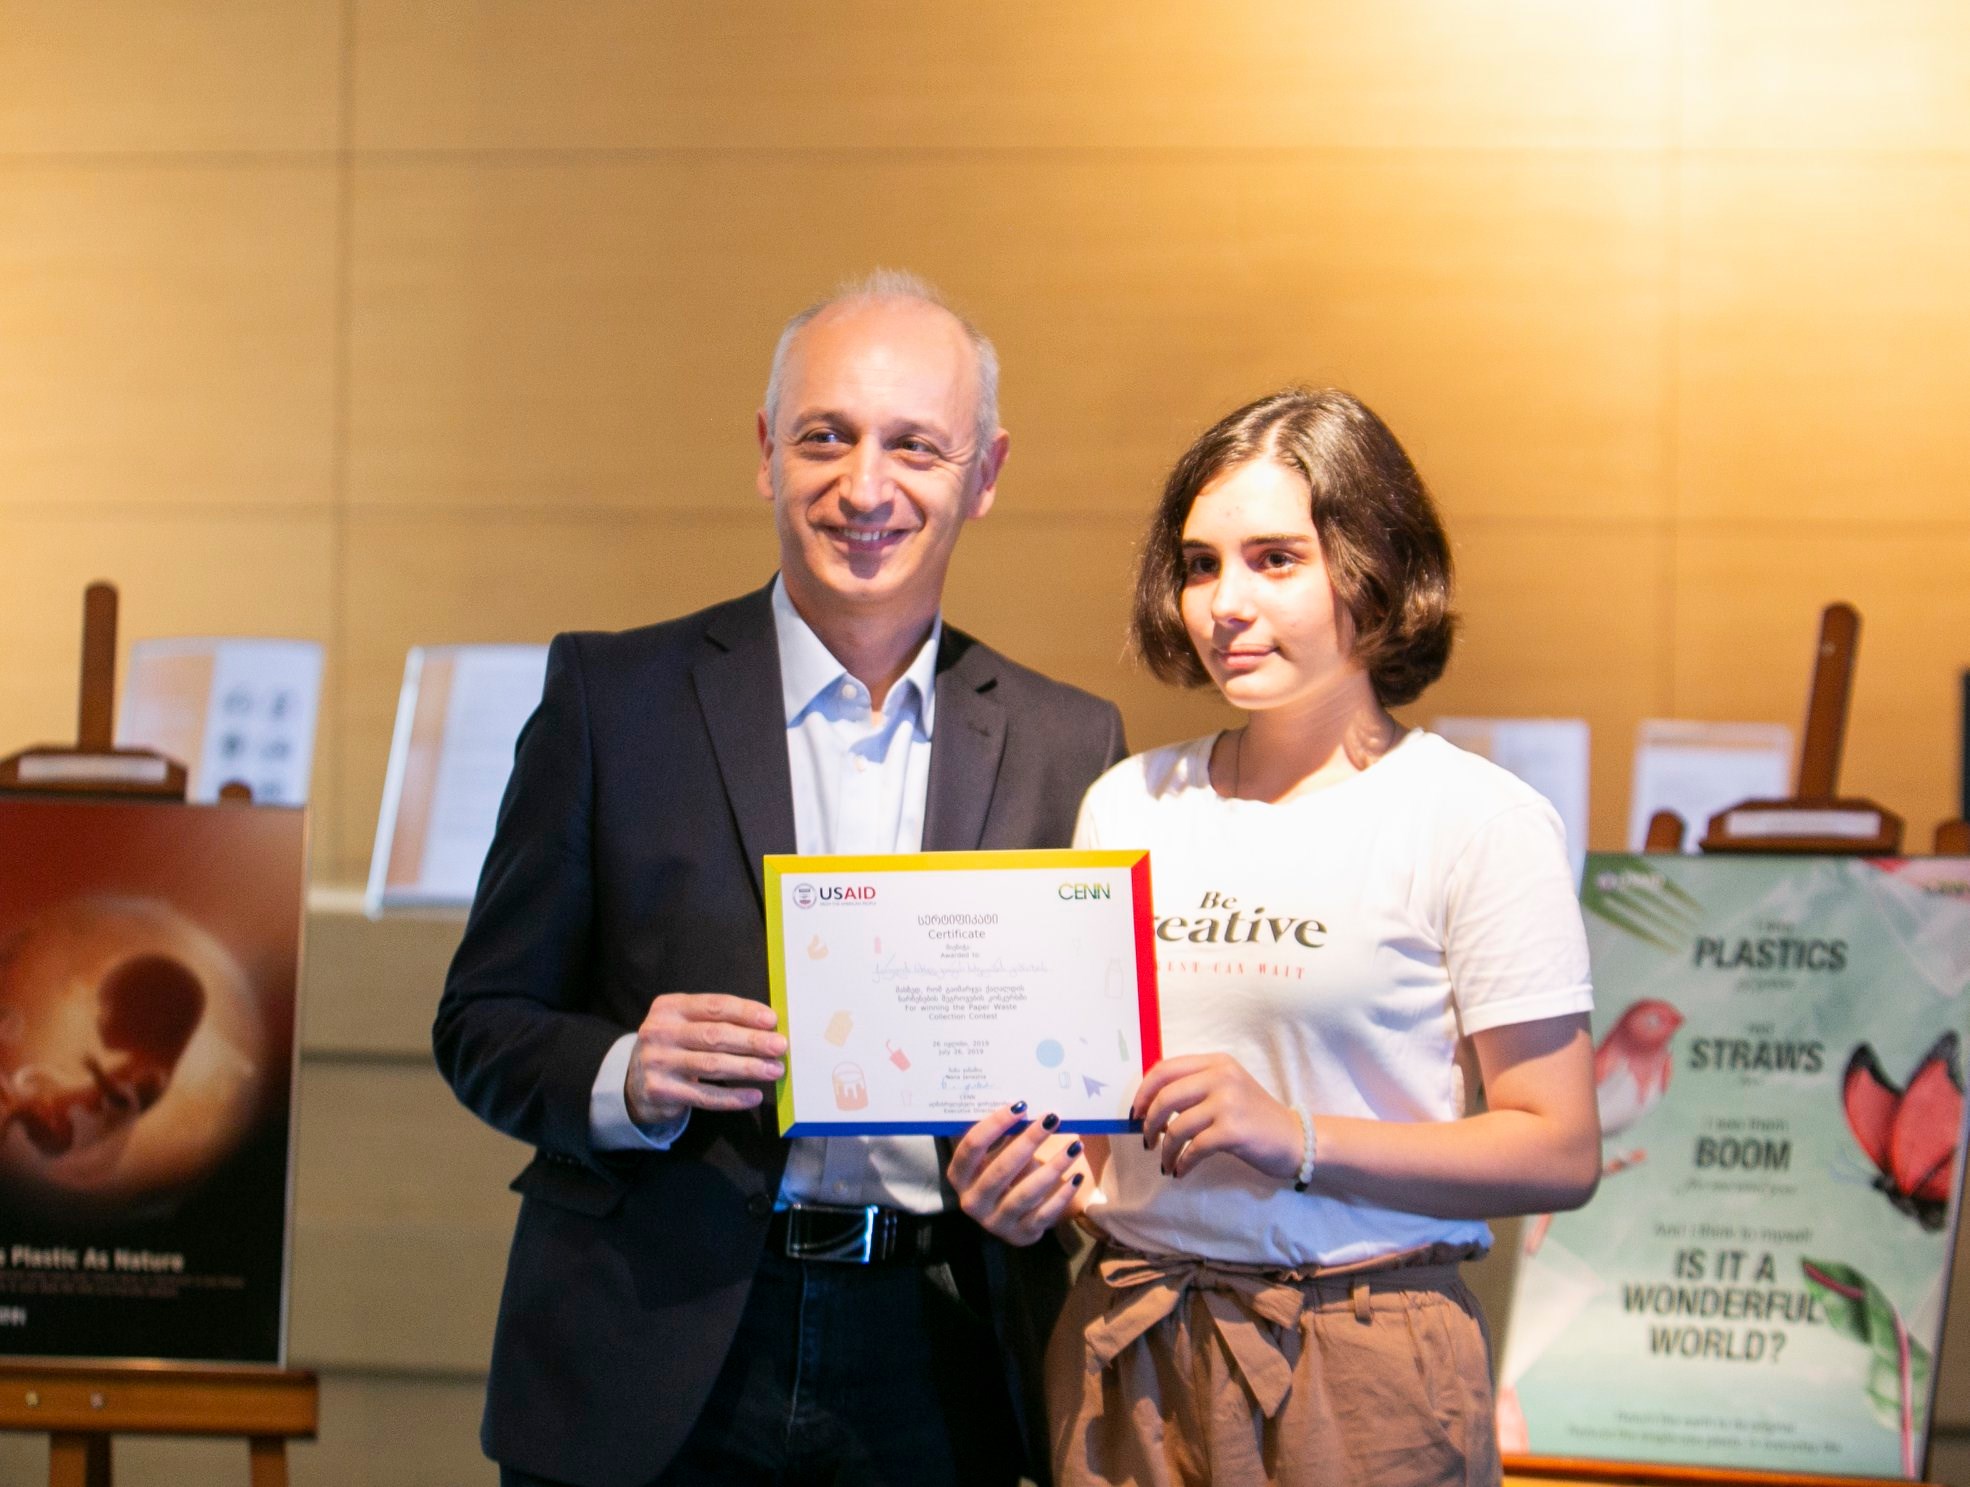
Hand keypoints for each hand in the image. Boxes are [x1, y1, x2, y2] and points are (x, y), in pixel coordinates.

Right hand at [624, 994, 786, 1124]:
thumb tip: (767, 1028)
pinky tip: (753, 1096)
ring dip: (748, 1068)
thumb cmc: (675, 1047)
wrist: (636, 1082)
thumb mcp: (685, 1025)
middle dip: (752, 1041)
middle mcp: (660, 1032)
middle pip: (715, 1035)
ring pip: (712, 1065)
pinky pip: (704, 1096)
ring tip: (775, 1070)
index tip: (772, 1020)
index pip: (713, 1006)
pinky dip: (732, 1097)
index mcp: (670, 1007)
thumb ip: (716, 1021)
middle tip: (780, 1046)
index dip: (745, 1012)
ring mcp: (658, 1062)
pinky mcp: (661, 1090)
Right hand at [947, 1102, 1091, 1245]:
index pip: (971, 1147)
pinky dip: (1062, 1195)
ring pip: (1026, 1193)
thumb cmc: (1002, 1173)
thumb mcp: (994, 1156)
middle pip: (1000, 1169)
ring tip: (1074, 1146)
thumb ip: (1003, 1135)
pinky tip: (1077, 1176)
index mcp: (959, 1175)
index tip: (1021, 1105)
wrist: (1008, 1218)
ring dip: (1052, 1167)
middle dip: (1028, 1141)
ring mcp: (995, 1221)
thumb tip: (1028, 1105)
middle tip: (1052, 1118)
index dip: (995, 1124)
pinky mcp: (1020, 1235)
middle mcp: (973, 1201)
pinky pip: (1044, 1214)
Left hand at [1134, 1054, 1302, 1180]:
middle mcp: (1222, 1076)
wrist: (1295, 1138)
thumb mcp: (1226, 1089)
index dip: (1143, 1091)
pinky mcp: (1233, 1131)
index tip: (1136, 1112)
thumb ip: (1194, 1088)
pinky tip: (1181, 1170)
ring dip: (1165, 1149)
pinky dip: (1182, 1162)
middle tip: (1147, 1140)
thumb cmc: (1254, 1117)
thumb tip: (1148, 1106)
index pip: (1164, 1068)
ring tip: (1166, 1161)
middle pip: (1165, 1096)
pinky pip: (1193, 1148)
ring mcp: (1229, 1102)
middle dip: (1148, 1122)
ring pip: (1177, 1126)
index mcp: (1216, 1062)